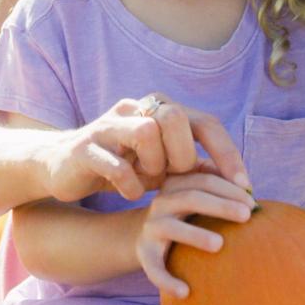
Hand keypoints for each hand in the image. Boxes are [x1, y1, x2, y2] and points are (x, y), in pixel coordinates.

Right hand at [42, 94, 249, 203]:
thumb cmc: (121, 166)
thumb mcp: (161, 167)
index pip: (204, 122)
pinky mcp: (84, 148)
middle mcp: (135, 110)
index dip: (227, 153)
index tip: (244, 186)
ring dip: (154, 165)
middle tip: (175, 179)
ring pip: (145, 132)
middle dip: (183, 155)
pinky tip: (130, 193)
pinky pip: (115, 164)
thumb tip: (238, 182)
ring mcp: (107, 126)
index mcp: (159, 111)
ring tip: (149, 181)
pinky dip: (128, 184)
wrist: (61, 167)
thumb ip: (194, 168)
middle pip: (175, 117)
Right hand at [137, 165, 254, 296]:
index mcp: (177, 184)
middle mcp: (162, 203)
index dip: (229, 189)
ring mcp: (151, 228)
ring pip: (172, 228)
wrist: (146, 236)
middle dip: (221, 205)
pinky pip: (154, 269)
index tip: (253, 202)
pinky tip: (185, 293)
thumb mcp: (198, 193)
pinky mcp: (145, 254)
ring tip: (219, 245)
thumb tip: (248, 186)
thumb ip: (221, 183)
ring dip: (195, 235)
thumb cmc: (186, 212)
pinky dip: (167, 281)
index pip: (204, 179)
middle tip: (247, 215)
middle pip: (191, 198)